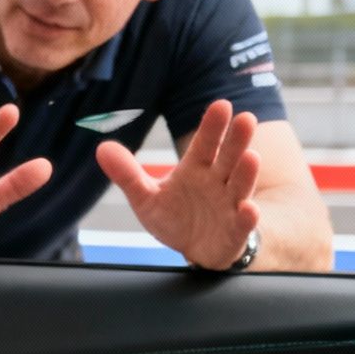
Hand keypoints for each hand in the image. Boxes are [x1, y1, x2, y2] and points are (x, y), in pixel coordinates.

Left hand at [97, 99, 261, 268]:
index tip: (221, 105)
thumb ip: (127, 174)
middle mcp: (218, 182)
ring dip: (246, 173)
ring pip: (240, 186)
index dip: (212, 126)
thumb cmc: (175, 216)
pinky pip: (244, 224)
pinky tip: (250, 209)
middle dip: (236, 140)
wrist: (197, 248)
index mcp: (197, 168)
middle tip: (246, 118)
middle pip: (228, 158)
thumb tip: (102, 148)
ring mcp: (230, 205)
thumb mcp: (146, 197)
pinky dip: (248, 217)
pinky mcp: (236, 232)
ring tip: (252, 157)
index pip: (205, 144)